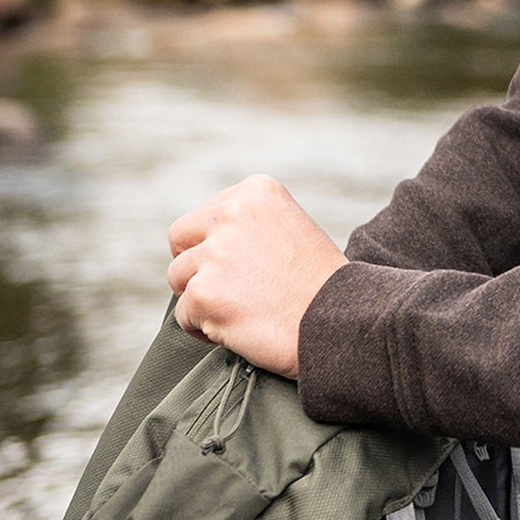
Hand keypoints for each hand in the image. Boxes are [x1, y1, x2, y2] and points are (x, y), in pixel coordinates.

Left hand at [167, 174, 347, 377]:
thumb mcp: (289, 227)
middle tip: (227, 288)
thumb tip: (203, 243)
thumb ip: (248, 224)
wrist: (340, 318)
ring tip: (241, 309)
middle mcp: (233, 213)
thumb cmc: (319, 282)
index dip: (217, 244)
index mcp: (256, 191)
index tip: (245, 266)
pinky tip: (239, 327)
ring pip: (178, 278)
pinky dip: (204, 328)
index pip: (206, 215)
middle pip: (181, 239)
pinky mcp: (204, 293)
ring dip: (202, 298)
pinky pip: (183, 315)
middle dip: (195, 265)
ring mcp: (216, 253)